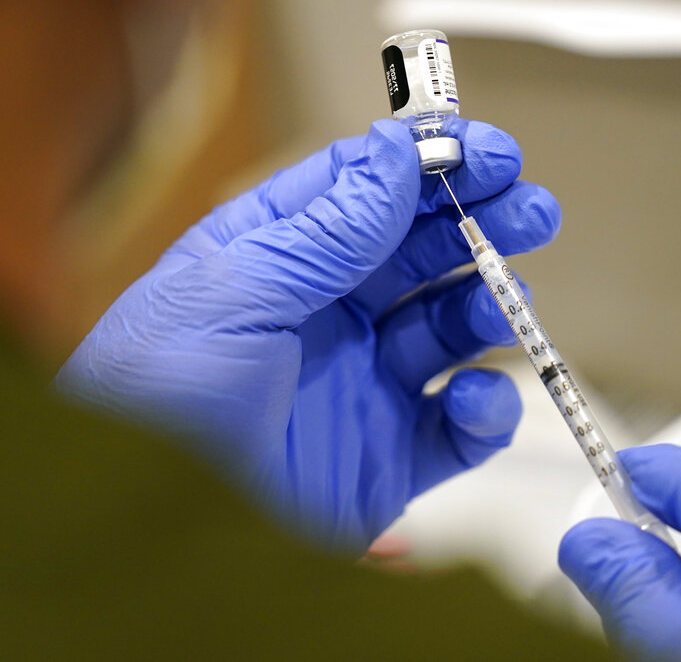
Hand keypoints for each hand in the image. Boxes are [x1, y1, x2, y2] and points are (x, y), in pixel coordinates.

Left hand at [56, 119, 560, 549]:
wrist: (150, 527)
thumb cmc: (155, 397)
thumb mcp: (233, 292)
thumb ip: (326, 229)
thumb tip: (395, 154)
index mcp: (280, 259)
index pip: (370, 192)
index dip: (433, 165)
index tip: (492, 153)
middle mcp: (328, 314)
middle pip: (422, 253)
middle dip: (481, 226)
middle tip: (530, 212)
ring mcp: (363, 383)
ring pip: (451, 329)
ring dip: (489, 306)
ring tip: (505, 301)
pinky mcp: (390, 455)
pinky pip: (458, 426)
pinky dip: (483, 410)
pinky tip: (473, 398)